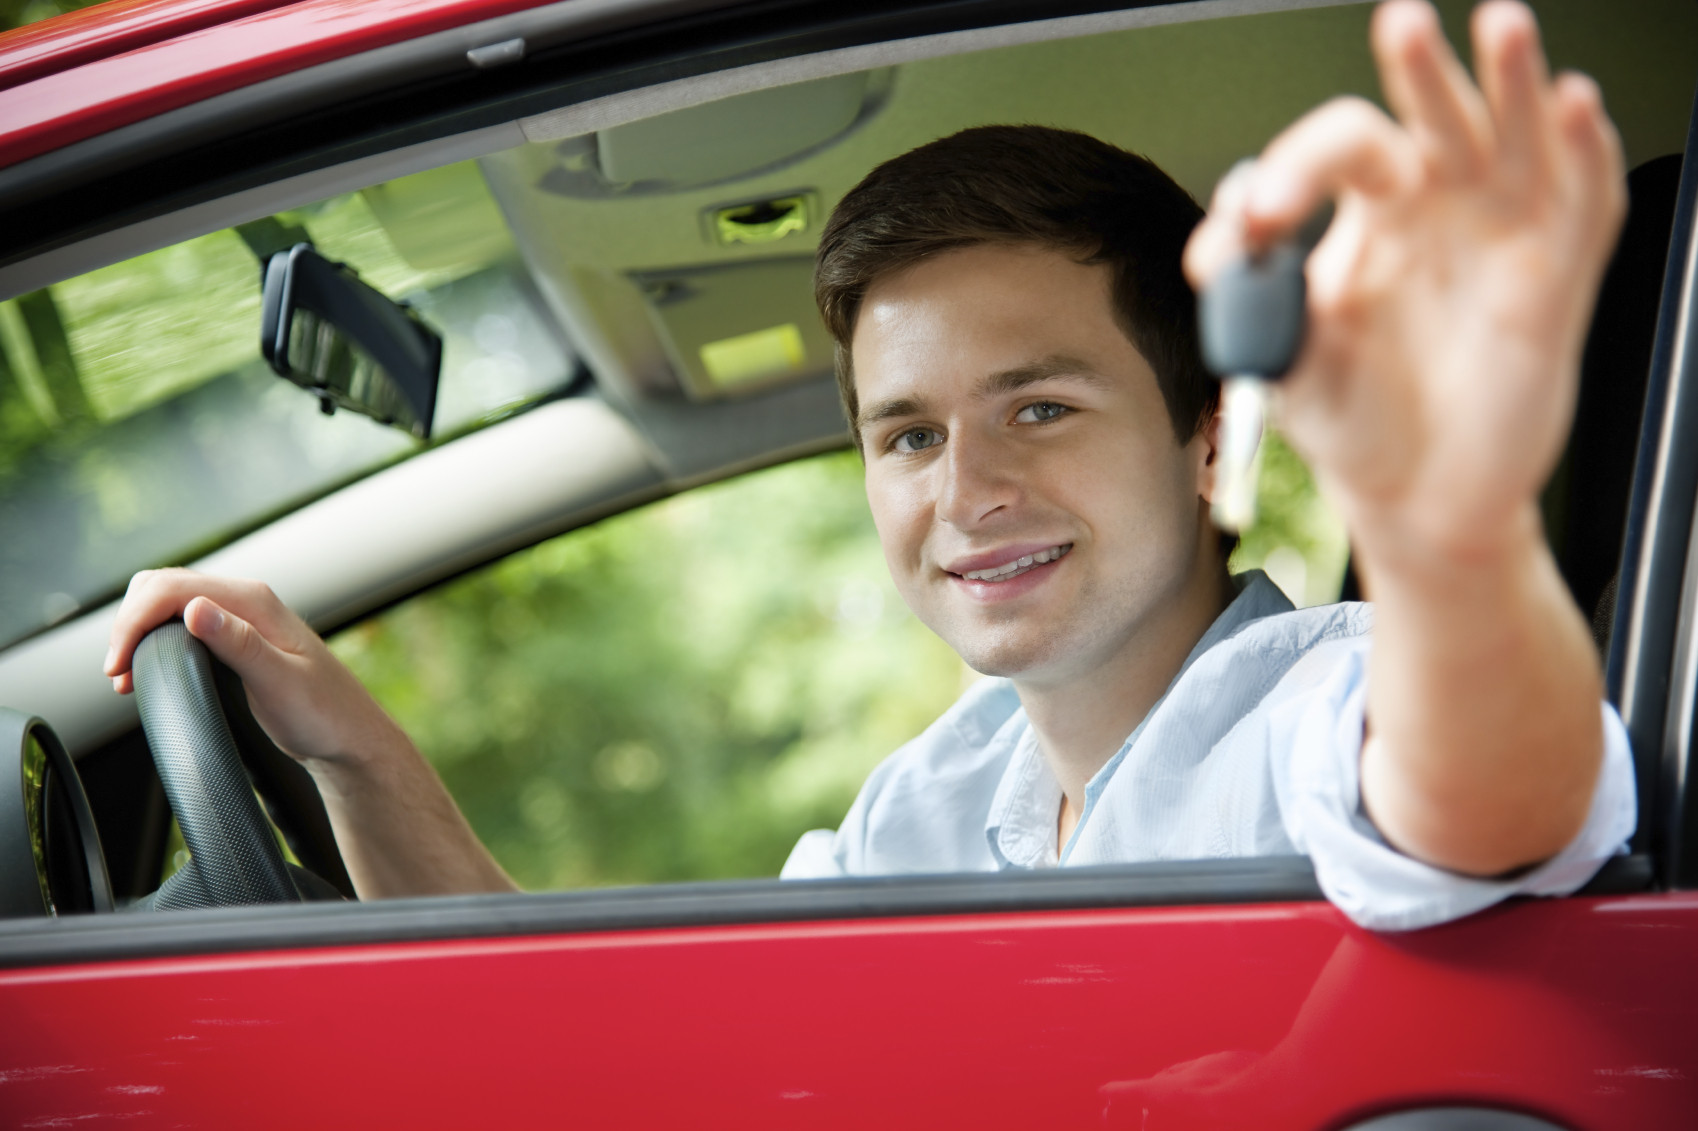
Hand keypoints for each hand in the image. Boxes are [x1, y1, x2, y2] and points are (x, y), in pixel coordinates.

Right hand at [104, 569, 401, 770]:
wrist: (349, 737)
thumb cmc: (324, 714)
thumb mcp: (280, 683)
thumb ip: (240, 644)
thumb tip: (196, 609)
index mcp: (255, 602)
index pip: (173, 588)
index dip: (135, 621)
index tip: (118, 664)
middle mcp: (246, 602)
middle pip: (163, 587)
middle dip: (130, 622)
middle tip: (118, 672)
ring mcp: (240, 618)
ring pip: (169, 604)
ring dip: (138, 631)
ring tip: (126, 675)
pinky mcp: (236, 638)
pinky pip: (182, 624)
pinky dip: (155, 641)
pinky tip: (147, 671)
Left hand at [1185, 0, 1624, 565]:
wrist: (1416, 500)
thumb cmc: (1355, 422)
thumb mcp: (1287, 369)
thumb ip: (1256, 312)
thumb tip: (1223, 258)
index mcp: (1366, 217)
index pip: (1336, 152)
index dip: (1294, 172)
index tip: (1256, 225)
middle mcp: (1437, 209)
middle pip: (1430, 115)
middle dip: (1418, 69)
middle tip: (1398, 25)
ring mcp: (1501, 235)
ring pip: (1514, 136)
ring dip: (1511, 79)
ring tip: (1499, 24)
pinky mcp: (1557, 277)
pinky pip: (1582, 202)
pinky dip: (1583, 152)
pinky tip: (1573, 106)